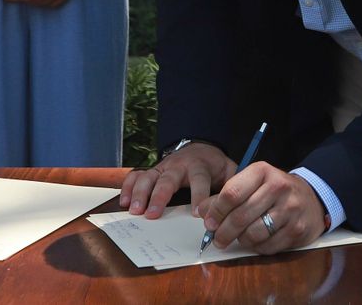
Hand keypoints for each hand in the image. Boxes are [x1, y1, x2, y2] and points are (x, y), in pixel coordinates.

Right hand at [118, 141, 233, 218]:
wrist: (200, 147)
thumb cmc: (214, 165)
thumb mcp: (229, 171)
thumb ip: (232, 184)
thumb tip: (237, 205)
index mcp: (200, 166)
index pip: (199, 180)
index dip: (198, 196)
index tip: (196, 214)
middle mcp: (178, 165)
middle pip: (168, 179)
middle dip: (159, 196)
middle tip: (153, 215)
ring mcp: (163, 167)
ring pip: (148, 177)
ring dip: (140, 193)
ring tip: (134, 211)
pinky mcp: (152, 171)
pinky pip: (136, 175)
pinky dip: (128, 187)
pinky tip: (124, 202)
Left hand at [200, 162, 326, 254]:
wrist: (311, 198)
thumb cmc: (274, 191)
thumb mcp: (252, 184)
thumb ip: (226, 195)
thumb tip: (201, 211)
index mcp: (262, 171)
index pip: (231, 193)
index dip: (216, 211)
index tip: (208, 222)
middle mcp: (278, 187)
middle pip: (240, 216)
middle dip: (223, 232)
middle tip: (217, 239)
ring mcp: (290, 209)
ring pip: (253, 234)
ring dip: (240, 241)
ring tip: (237, 238)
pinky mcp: (297, 229)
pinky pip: (267, 246)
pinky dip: (257, 247)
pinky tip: (255, 241)